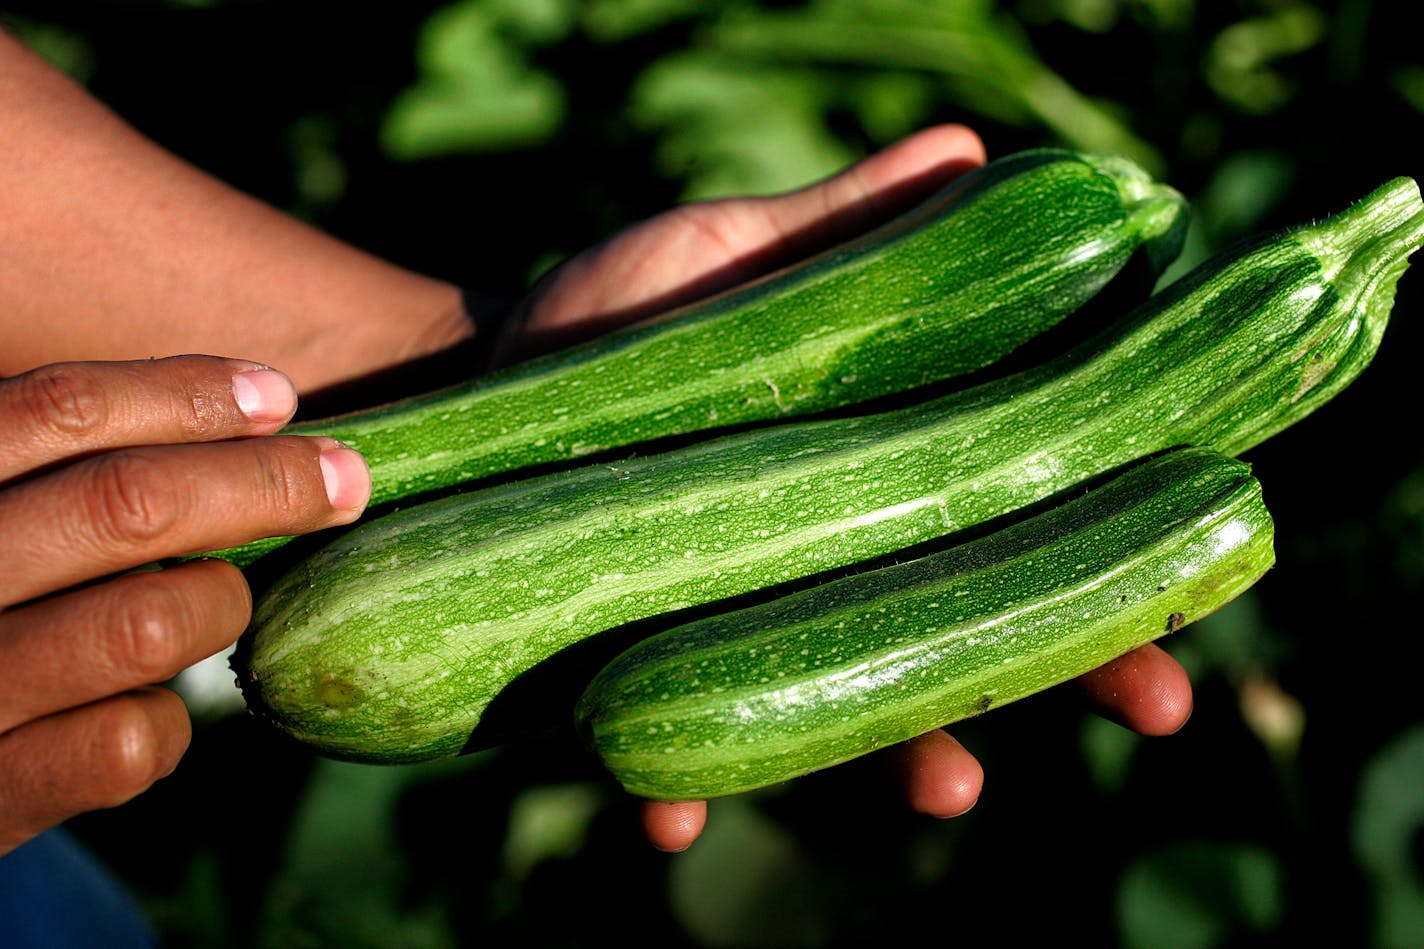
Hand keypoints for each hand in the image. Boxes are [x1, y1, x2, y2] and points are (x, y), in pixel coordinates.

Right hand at [0, 356, 371, 855]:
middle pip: (130, 503)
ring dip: (216, 606)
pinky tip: (150, 708)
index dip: (186, 396)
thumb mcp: (1, 520)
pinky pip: (131, 740)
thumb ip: (69, 474)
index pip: (62, 411)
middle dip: (264, 483)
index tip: (276, 398)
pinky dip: (167, 720)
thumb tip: (254, 410)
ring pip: (150, 624)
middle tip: (346, 479)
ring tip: (212, 606)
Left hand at [501, 125, 1194, 850]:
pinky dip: (685, 792)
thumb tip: (969, 150)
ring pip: (853, 717)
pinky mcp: (649, 672)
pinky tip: (676, 818)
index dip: (1114, 561)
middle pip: (973, 632)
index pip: (1019, 524)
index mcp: (877, 474)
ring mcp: (747, 630)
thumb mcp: (733, 253)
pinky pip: (678, 751)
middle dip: (1069, 671)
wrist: (484, 380)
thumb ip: (846, 223)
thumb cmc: (621, 316)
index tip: (1198, 586)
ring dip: (908, 755)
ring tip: (954, 784)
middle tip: (1159, 703)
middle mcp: (832, 567)